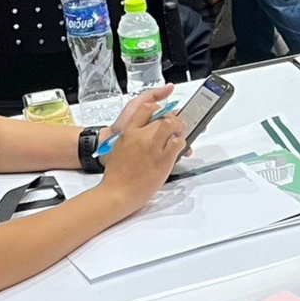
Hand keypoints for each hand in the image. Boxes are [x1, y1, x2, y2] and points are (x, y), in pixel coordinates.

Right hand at [100, 86, 189, 213]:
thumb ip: (130, 139)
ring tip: (180, 134)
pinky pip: (179, 142)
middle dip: (172, 119)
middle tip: (176, 126)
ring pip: (172, 124)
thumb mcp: (118, 149)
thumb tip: (140, 137)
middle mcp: (141, 136)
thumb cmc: (116, 176)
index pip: (146, 108)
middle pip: (162, 116)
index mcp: (129, 132)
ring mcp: (152, 146)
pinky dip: (182, 143)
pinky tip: (180, 149)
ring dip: (179, 127)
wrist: (117, 192)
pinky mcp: (163, 159)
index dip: (159, 109)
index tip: (163, 114)